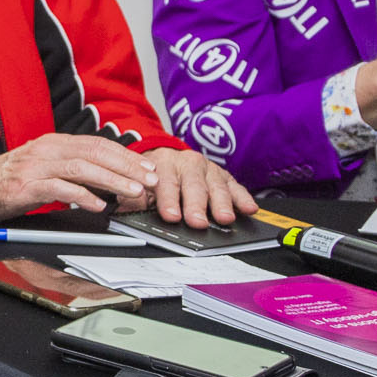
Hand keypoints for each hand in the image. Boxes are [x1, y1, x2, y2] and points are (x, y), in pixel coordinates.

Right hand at [0, 133, 160, 222]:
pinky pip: (60, 189)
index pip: (99, 144)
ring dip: (112, 181)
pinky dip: (82, 196)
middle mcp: (48, 149)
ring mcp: (37, 166)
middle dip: (127, 167)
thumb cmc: (14, 179)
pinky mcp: (26, 186)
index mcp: (56, 142)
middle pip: (96, 153)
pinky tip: (98, 205)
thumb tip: (110, 179)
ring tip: (133, 192)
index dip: (126, 156)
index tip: (147, 168)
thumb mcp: (47, 166)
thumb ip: (74, 169)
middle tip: (149, 180)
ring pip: (82, 168)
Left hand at [137, 147, 259, 230]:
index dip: (169, 200)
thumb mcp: (139, 182)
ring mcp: (208, 169)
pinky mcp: (224, 176)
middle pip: (193, 186)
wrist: (166, 154)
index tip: (171, 216)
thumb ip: (134, 197)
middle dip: (196, 205)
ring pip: (216, 186)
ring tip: (225, 218)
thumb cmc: (155, 174)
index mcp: (164, 165)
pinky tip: (249, 208)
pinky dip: (242, 198)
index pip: (166, 183)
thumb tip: (128, 205)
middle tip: (198, 222)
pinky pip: (235, 187)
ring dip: (222, 203)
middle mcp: (188, 165)